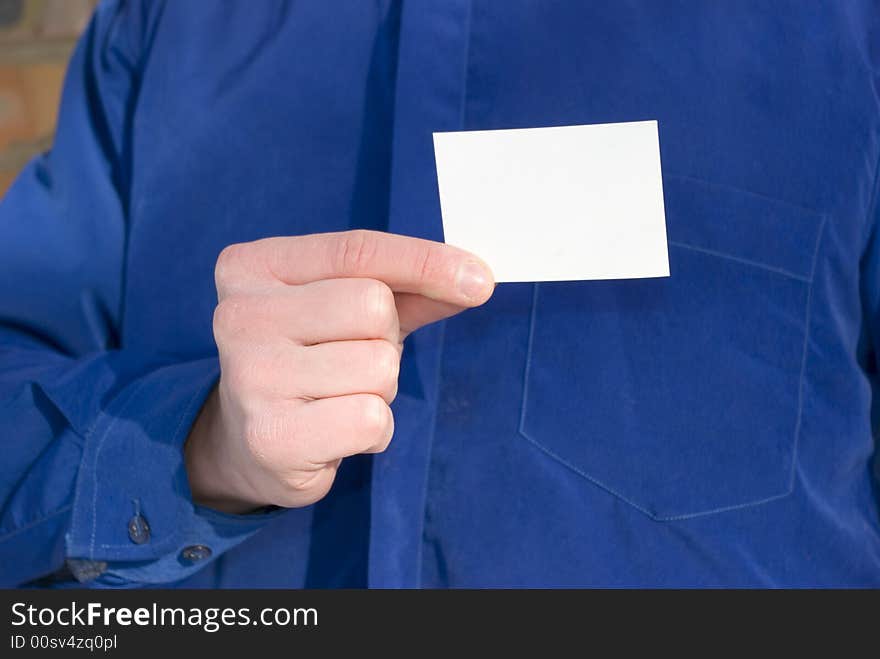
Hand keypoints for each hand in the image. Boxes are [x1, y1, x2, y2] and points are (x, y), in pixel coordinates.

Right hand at [184, 230, 493, 512]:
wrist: (250, 444)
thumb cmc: (310, 360)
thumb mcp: (349, 311)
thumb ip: (409, 289)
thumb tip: (474, 280)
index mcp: (254, 267)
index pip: (357, 249)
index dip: (425, 262)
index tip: (479, 279)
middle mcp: (239, 316)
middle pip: (373, 306)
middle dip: (385, 339)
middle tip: (351, 359)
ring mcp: (249, 377)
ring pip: (378, 367)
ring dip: (380, 389)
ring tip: (339, 397)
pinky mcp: (271, 437)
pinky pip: (371, 419)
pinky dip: (373, 430)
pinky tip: (337, 432)